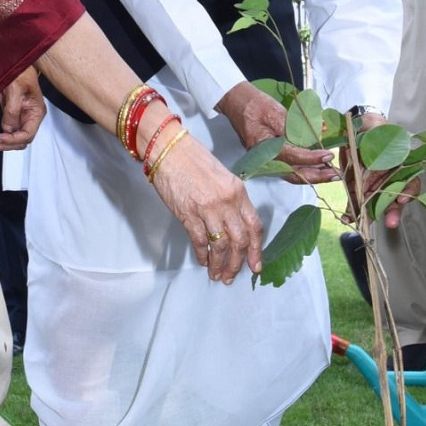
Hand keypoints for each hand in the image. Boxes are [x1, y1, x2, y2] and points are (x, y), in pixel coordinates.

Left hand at [0, 68, 45, 150]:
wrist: (12, 60)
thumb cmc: (19, 71)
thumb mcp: (15, 88)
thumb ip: (12, 109)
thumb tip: (8, 128)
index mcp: (36, 112)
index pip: (27, 134)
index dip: (13, 140)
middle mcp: (30, 117)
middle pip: (21, 140)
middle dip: (6, 144)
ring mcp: (21, 116)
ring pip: (14, 138)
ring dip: (2, 142)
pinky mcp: (11, 114)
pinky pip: (8, 130)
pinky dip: (0, 136)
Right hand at [148, 133, 263, 283]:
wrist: (168, 149)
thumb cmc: (193, 160)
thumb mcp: (222, 177)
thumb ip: (231, 200)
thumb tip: (234, 226)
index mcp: (238, 191)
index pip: (254, 226)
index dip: (256, 250)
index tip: (255, 265)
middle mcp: (226, 202)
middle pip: (239, 241)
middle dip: (236, 263)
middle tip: (232, 276)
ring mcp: (207, 209)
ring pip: (220, 245)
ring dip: (219, 264)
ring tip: (217, 275)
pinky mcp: (188, 213)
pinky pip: (199, 241)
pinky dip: (202, 255)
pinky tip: (203, 261)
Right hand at [215, 81, 339, 185]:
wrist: (237, 102)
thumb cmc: (255, 105)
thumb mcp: (276, 112)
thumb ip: (295, 127)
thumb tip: (317, 136)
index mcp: (264, 148)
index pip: (293, 157)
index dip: (312, 158)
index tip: (328, 155)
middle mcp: (265, 159)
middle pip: (294, 174)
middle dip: (317, 175)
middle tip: (335, 174)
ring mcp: (267, 160)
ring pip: (293, 174)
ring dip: (313, 175)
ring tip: (331, 174)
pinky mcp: (271, 158)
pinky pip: (290, 167)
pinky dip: (305, 169)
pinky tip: (319, 167)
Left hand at [340, 112, 419, 228]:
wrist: (355, 129)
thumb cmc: (371, 127)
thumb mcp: (375, 128)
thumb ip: (376, 138)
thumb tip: (374, 152)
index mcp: (400, 162)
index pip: (411, 179)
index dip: (409, 190)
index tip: (402, 199)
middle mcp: (390, 177)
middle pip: (396, 197)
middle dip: (393, 211)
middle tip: (390, 222)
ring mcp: (375, 184)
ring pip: (376, 204)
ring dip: (370, 215)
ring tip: (362, 224)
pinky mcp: (359, 188)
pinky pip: (358, 202)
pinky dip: (353, 211)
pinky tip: (347, 218)